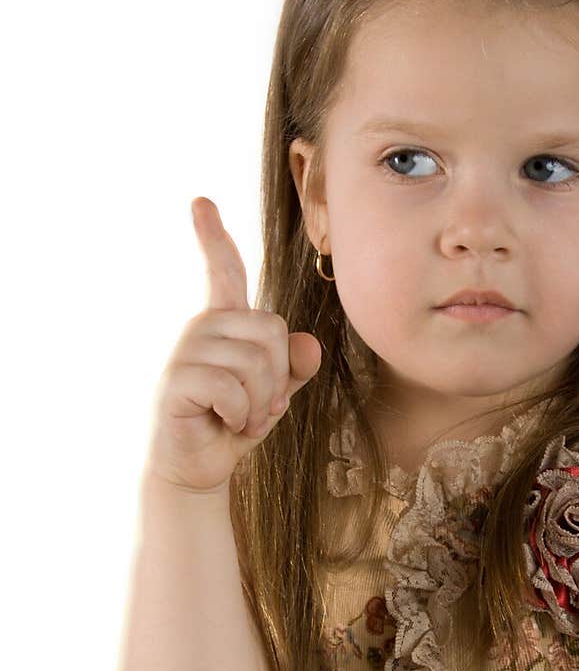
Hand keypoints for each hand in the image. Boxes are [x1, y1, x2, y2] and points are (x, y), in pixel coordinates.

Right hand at [144, 196, 322, 495]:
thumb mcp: (275, 393)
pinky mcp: (177, 380)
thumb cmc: (234, 424)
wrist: (198, 468)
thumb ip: (294, 366)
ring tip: (243, 418)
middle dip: (278, 376)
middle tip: (260, 406)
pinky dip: (242, 413)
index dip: (214, 238)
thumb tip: (309, 344)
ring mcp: (186, 352)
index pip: (222, 272)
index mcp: (224, 323)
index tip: (201, 202)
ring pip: (255, 361)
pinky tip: (227, 423)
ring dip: (262, 402)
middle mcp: (202, 327)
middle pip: (271, 328)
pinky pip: (232, 387)